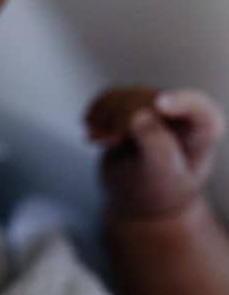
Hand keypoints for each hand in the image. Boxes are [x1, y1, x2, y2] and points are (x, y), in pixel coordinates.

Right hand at [86, 86, 224, 215]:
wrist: (139, 198)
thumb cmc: (159, 189)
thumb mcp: (163, 175)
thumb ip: (157, 146)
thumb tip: (139, 116)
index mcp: (203, 130)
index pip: (198, 108)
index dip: (181, 102)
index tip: (160, 104)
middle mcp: (182, 112)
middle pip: (148, 100)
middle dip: (123, 118)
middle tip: (110, 142)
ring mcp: (155, 108)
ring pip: (125, 96)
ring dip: (105, 116)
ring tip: (98, 140)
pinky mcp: (132, 108)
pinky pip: (110, 97)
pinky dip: (95, 112)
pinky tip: (91, 132)